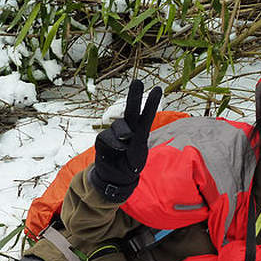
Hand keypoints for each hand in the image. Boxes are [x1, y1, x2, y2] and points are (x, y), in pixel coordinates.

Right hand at [90, 79, 162, 201]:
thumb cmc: (130, 165)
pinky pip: (106, 136)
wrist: (115, 178)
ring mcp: (114, 134)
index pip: (146, 116)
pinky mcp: (102, 140)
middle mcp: (128, 130)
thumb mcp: (138, 156)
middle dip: (135, 95)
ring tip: (127, 142)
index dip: (151, 103)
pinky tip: (119, 148)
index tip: (158, 89)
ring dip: (123, 131)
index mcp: (140, 132)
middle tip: (138, 82)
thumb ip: (134, 143)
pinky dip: (113, 141)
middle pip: (131, 110)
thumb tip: (123, 135)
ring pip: (118, 125)